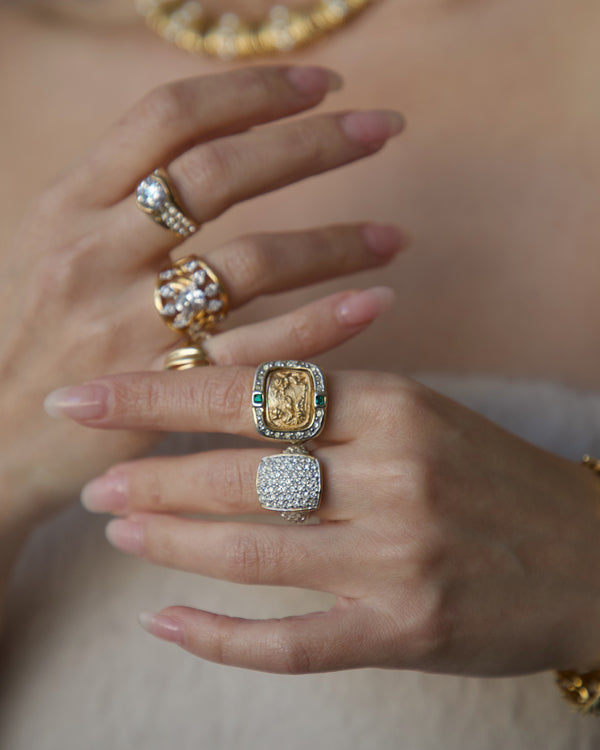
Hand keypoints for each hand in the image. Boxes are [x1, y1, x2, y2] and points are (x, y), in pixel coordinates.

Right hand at [0, 65, 405, 536]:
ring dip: (336, 242)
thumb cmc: (25, 334)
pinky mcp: (162, 391)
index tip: (319, 84)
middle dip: (312, 143)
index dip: (251, 92)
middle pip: (220, 175)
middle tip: (384, 129)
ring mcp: (129, 325)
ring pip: (252, 263)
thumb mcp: (49, 246)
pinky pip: (257, 352)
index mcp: (68, 205)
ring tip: (394, 236)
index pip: (168, 118)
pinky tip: (374, 304)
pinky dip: (323, 324)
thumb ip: (116, 196)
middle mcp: (96, 254)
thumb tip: (208, 143)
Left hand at [49, 366, 599, 674]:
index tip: (88, 397)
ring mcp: (398, 560)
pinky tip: (165, 624)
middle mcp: (394, 478)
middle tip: (95, 481)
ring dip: (170, 543)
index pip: (252, 393)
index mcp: (393, 406)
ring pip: (252, 554)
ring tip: (120, 528)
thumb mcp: (420, 413)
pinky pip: (291, 643)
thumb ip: (334, 406)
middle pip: (241, 476)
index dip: (159, 395)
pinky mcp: (404, 632)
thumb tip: (225, 402)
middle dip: (152, 477)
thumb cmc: (489, 475)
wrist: (585, 553)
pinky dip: (219, 637)